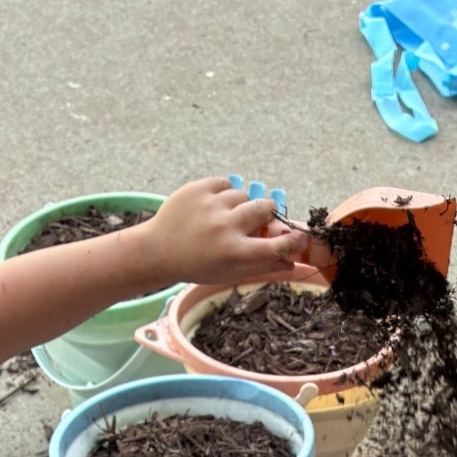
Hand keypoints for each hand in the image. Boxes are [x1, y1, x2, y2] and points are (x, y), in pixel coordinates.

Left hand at [135, 176, 310, 287]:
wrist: (157, 251)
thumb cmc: (197, 266)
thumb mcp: (229, 273)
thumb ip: (262, 266)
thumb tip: (291, 262)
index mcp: (235, 253)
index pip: (277, 245)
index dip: (293, 240)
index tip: (299, 237)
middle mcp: (226, 228)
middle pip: (265, 208)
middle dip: (267, 212)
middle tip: (259, 217)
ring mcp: (211, 206)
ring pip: (244, 195)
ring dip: (240, 204)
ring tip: (226, 215)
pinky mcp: (198, 189)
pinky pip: (225, 183)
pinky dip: (223, 192)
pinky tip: (213, 205)